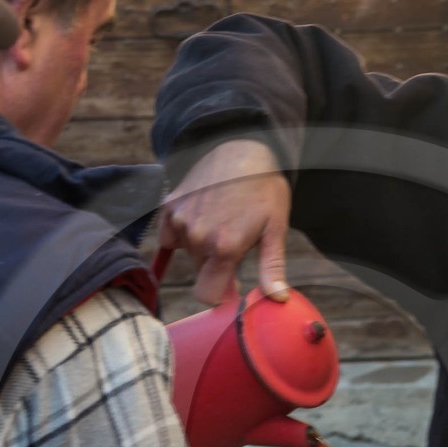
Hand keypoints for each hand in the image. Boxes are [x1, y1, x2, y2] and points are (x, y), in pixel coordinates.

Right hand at [158, 138, 292, 305]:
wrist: (242, 146)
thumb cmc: (264, 188)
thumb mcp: (275, 229)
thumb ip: (272, 268)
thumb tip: (278, 300)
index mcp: (224, 248)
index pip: (207, 294)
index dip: (220, 294)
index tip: (231, 285)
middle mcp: (197, 237)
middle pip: (200, 272)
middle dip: (215, 267)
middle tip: (234, 243)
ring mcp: (179, 220)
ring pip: (187, 252)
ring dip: (201, 247)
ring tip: (222, 221)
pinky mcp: (169, 206)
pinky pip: (170, 234)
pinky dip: (182, 232)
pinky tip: (202, 215)